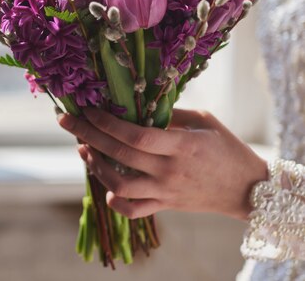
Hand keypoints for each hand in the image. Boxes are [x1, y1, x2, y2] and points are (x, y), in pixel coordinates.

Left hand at [58, 108, 267, 220]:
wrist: (247, 188)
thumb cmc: (226, 147)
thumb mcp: (203, 120)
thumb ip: (170, 113)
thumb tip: (135, 102)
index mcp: (182, 145)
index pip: (136, 136)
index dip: (107, 123)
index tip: (87, 110)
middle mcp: (170, 171)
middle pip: (120, 155)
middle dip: (88, 136)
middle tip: (67, 121)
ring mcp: (165, 192)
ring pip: (120, 186)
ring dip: (95, 167)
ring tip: (83, 149)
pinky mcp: (164, 206)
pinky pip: (133, 210)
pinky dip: (114, 201)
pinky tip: (105, 184)